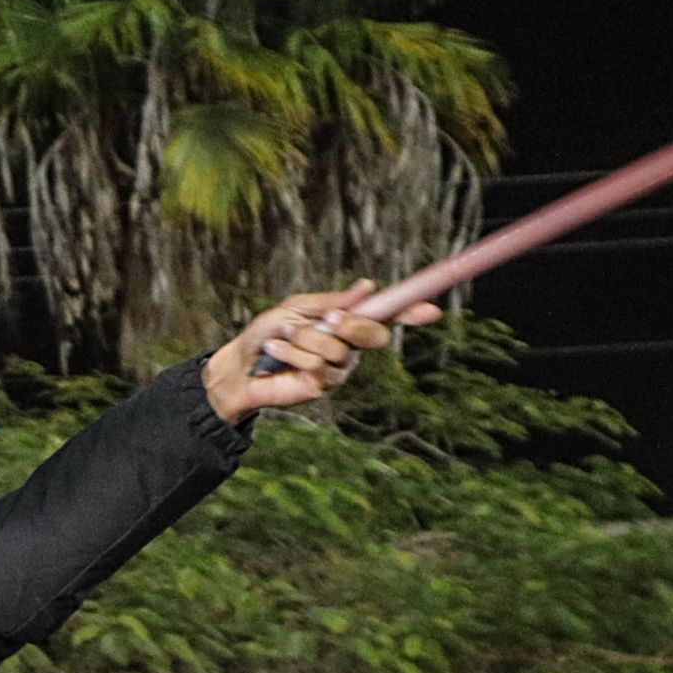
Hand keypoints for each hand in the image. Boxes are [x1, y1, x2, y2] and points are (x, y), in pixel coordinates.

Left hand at [199, 283, 433, 423]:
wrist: (240, 364)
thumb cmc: (268, 332)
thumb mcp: (298, 308)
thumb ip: (332, 302)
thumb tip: (368, 286)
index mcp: (348, 321)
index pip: (386, 316)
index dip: (411, 313)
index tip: (433, 310)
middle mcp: (351, 345)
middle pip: (376, 334)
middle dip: (353, 325)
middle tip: (329, 319)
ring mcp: (339, 368)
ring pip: (341, 350)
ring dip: (307, 338)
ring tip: (284, 337)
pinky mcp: (323, 386)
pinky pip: (318, 365)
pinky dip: (294, 352)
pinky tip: (276, 351)